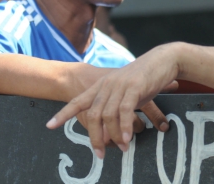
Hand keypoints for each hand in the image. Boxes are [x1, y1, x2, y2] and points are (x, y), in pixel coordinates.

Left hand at [46, 43, 181, 158]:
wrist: (164, 59)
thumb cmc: (146, 77)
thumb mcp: (126, 90)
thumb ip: (117, 105)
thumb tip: (113, 129)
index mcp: (102, 84)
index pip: (78, 100)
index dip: (64, 113)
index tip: (50, 125)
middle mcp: (107, 84)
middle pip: (92, 115)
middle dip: (94, 137)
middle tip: (100, 153)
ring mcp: (120, 85)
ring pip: (108, 115)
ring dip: (114, 135)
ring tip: (123, 147)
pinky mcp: (134, 87)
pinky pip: (124, 110)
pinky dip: (124, 126)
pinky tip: (127, 137)